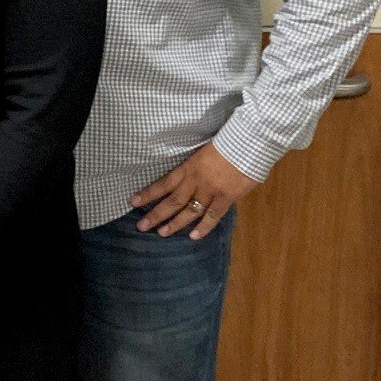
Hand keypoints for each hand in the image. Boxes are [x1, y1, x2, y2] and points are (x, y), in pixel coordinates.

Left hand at [131, 142, 258, 238]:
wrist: (248, 143)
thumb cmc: (226, 143)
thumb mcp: (202, 152)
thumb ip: (193, 167)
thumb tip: (185, 178)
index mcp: (188, 168)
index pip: (163, 183)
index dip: (148, 194)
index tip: (132, 202)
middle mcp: (195, 181)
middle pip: (172, 201)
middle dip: (156, 215)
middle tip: (142, 226)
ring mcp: (211, 191)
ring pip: (189, 211)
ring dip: (175, 224)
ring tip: (162, 233)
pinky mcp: (226, 198)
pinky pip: (212, 216)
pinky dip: (203, 228)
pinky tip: (193, 236)